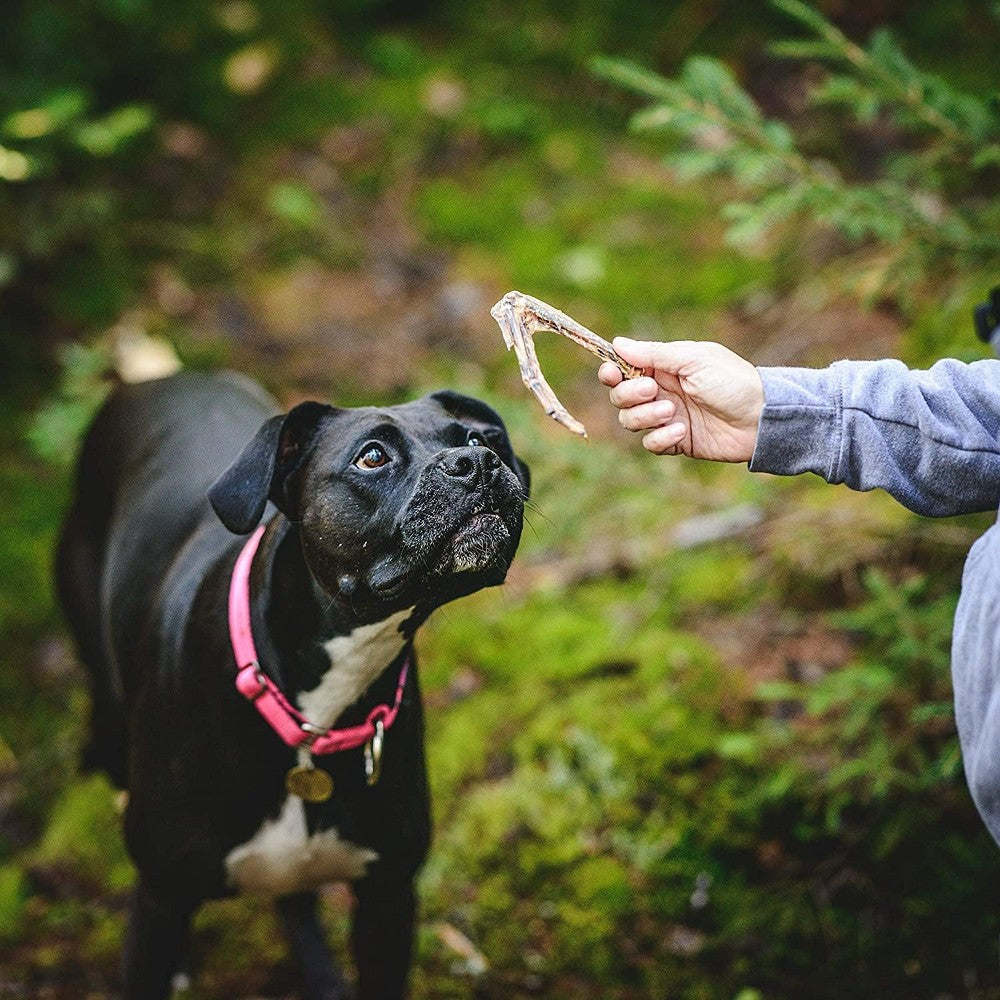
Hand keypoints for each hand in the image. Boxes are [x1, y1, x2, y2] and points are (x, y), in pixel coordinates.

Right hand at [598, 337, 763, 461]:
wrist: (761, 417)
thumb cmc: (732, 381)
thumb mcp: (693, 360)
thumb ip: (654, 354)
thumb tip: (618, 343)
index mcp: (663, 368)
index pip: (624, 369)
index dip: (612, 372)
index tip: (612, 374)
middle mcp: (661, 392)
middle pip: (620, 397)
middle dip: (629, 394)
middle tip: (653, 391)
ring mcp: (667, 418)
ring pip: (630, 421)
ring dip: (646, 416)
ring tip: (673, 412)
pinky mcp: (675, 441)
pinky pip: (650, 443)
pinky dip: (660, 438)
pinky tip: (682, 431)